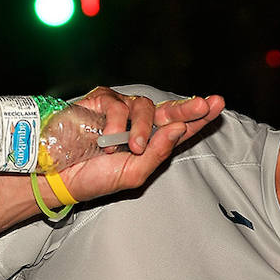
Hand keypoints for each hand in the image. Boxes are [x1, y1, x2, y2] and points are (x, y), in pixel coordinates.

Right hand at [59, 89, 224, 201]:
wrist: (61, 176)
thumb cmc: (96, 177)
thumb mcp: (135, 174)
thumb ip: (159, 153)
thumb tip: (179, 128)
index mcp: (152, 142)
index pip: (180, 128)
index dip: (199, 117)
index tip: (217, 105)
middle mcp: (139, 124)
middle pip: (170, 110)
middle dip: (189, 107)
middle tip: (205, 104)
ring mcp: (121, 111)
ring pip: (145, 106)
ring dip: (143, 128)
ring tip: (134, 148)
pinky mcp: (101, 101)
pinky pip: (118, 104)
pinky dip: (116, 123)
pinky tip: (108, 139)